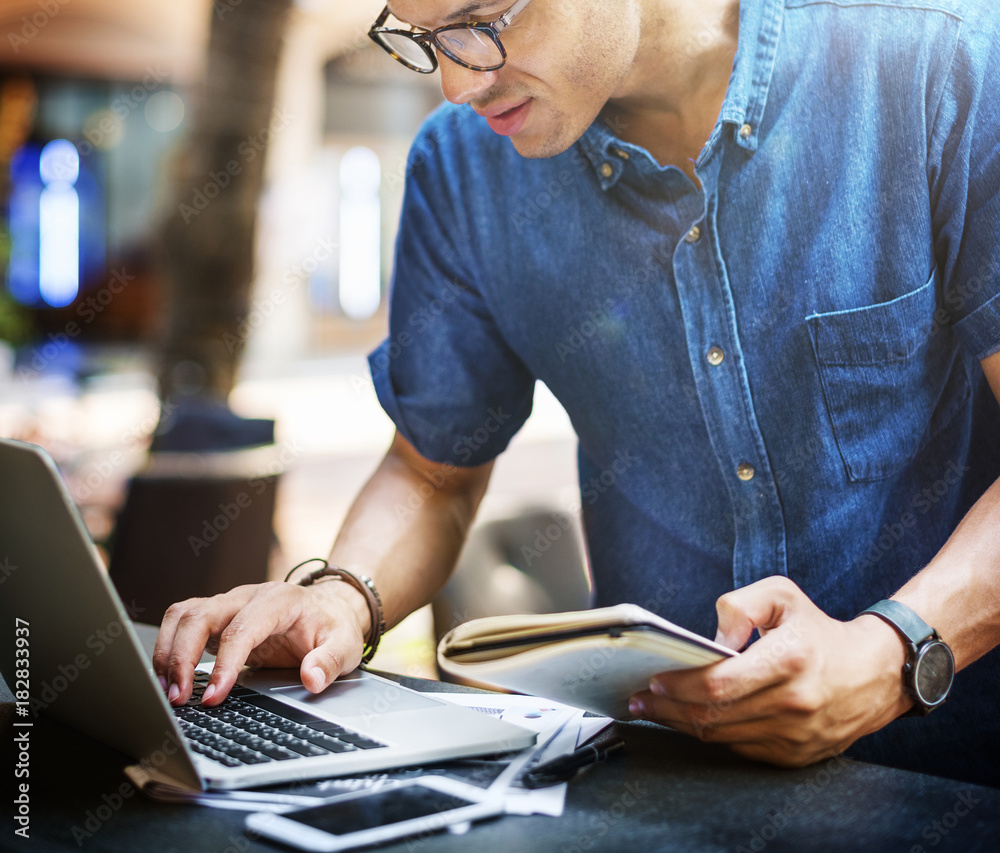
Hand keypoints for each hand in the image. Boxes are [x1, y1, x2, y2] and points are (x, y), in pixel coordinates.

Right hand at [152, 580, 370, 707]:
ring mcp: (228, 604)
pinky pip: (182, 623)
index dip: (225, 663)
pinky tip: (169, 678)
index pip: (242, 628)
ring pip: (183, 615)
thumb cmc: (332, 626)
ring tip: (168, 691)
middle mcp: (247, 596)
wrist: (327, 608)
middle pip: (201, 615)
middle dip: (182, 656)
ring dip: (168, 651)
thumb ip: (330, 661)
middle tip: (179, 698)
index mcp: (279, 600)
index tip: (214, 695)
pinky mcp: (217, 616)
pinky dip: (169, 648)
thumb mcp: (345, 644)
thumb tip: (312, 679)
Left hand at [628, 576, 911, 766]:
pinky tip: (690, 721)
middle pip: (713, 715)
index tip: (654, 678)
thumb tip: (712, 638)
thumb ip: (740, 604)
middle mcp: (793, 702)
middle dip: (668, 707)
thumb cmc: (818, 630)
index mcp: (788, 660)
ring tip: (656, 709)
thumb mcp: (782, 596)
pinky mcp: (796, 755)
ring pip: (723, 736)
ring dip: (682, 724)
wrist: (874, 673)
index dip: (680, 685)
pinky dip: (711, 736)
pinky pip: (740, 749)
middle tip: (640, 698)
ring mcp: (796, 735)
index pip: (719, 684)